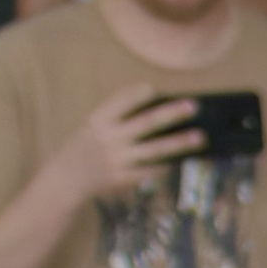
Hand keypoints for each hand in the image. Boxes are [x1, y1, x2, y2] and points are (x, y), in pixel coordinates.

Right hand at [67, 84, 203, 203]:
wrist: (66, 179)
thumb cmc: (87, 147)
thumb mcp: (94, 128)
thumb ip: (118, 120)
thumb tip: (160, 113)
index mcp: (99, 121)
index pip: (120, 102)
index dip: (137, 94)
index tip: (154, 88)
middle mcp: (109, 139)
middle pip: (145, 123)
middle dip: (171, 114)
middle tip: (193, 106)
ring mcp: (117, 160)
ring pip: (154, 150)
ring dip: (179, 143)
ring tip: (200, 137)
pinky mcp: (123, 179)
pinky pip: (150, 171)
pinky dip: (167, 165)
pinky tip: (183, 159)